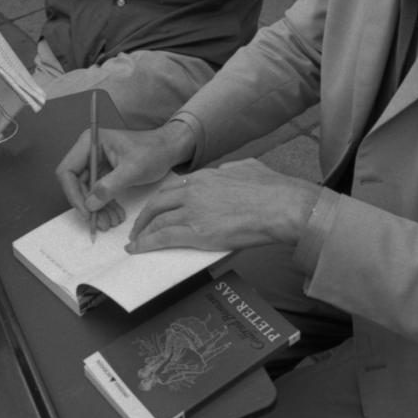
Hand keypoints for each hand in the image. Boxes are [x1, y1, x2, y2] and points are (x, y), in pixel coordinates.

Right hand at [55, 120, 193, 229]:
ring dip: (96, 209)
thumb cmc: (154, 152)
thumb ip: (110, 186)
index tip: (86, 212)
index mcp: (90, 142)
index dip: (73, 194)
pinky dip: (104, 205)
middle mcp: (88, 151)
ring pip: (86, 192)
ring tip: (111, 222)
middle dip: (88, 206)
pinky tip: (115, 215)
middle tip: (100, 223)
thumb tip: (90, 204)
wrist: (169, 149)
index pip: (68, 171)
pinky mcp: (104, 173)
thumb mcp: (133, 169)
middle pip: (75, 184)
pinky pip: (97, 193)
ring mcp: (95, 163)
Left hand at [127, 159, 318, 253]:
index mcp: (207, 176)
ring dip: (142, 233)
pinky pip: (163, 237)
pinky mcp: (197, 231)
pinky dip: (146, 244)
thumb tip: (227, 172)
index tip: (156, 208)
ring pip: (156, 220)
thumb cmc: (274, 190)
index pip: (173, 187)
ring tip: (136, 242)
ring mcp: (193, 210)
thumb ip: (232, 170)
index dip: (161, 200)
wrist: (282, 206)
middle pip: (158, 202)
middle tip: (138, 227)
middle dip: (144, 216)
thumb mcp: (249, 168)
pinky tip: (138, 250)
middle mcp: (194, 190)